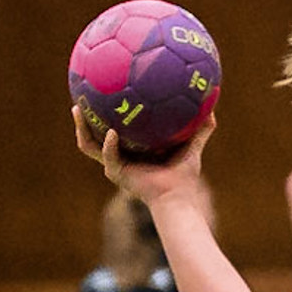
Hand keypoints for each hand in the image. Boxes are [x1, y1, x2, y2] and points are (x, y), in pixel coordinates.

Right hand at [76, 106, 213, 209]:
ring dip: (81, 128)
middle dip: (83, 119)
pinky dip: (108, 144)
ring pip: (89, 145)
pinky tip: (111, 132)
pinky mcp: (117, 174)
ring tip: (78, 109)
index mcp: (130, 150)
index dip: (103, 114)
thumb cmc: (184, 177)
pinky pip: (108, 155)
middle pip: (92, 135)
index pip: (111, 129)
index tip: (100, 94)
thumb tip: (213, 108)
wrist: (178, 197)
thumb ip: (201, 129)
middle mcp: (118, 157)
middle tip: (79, 98)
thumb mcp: (192, 146)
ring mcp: (114, 166)